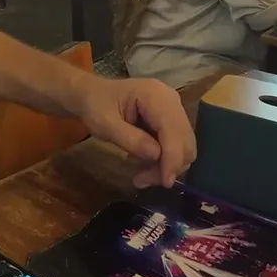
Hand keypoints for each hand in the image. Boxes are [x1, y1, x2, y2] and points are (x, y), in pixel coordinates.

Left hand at [73, 77, 196, 188]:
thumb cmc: (95, 105)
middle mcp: (171, 100)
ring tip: (140, 177)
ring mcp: (174, 110)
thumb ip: (130, 139)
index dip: (172, 158)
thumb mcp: (104, 123)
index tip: (164, 182)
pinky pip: (176, 146)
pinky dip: (163, 160)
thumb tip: (157, 155)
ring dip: (166, 166)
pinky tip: (143, 165)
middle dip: (169, 166)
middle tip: (142, 181)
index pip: (173, 130)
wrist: (92, 94)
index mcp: (155, 95)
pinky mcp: (171, 121)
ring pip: (183, 147)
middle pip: (184, 140)